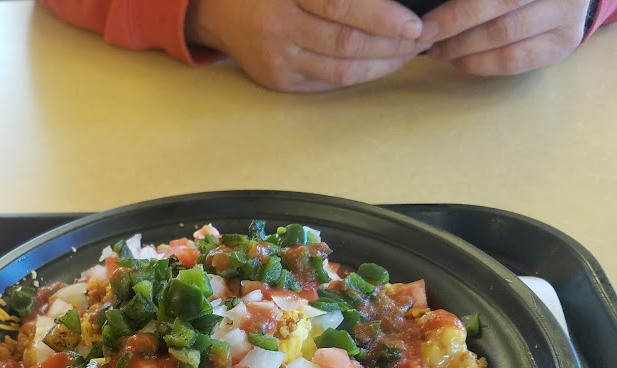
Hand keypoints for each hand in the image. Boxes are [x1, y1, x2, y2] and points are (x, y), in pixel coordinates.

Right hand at [186, 0, 427, 92]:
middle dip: (392, 45)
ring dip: (382, 64)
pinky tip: (380, 64)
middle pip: (346, 43)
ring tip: (408, 53)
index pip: (343, 6)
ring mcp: (277, 60)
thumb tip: (388, 3)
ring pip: (341, 70)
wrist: (221, 13)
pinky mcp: (279, 81)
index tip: (414, 24)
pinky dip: (359, 75)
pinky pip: (327, 83)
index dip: (383, 18)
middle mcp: (279, 28)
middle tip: (422, 39)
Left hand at [420, 0, 592, 74]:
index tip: (424, 25)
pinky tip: (461, 61)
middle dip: (454, 29)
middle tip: (426, 39)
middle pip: (499, 12)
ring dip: (463, 49)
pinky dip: (480, 64)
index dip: (455, 13)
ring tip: (439, 50)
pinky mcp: (564, 45)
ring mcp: (569, 17)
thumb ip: (474, 0)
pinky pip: (513, 61)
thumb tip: (433, 17)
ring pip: (504, 37)